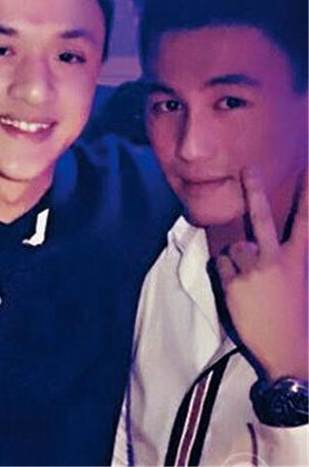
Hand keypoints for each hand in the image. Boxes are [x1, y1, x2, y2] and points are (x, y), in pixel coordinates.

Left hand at [214, 167, 307, 380]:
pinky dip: (224, 275)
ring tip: (251, 287)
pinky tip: (238, 293)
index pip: (306, 220)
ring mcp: (255, 269)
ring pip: (233, 249)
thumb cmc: (292, 318)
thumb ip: (281, 260)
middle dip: (254, 189)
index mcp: (299, 259)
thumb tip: (253, 245)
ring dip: (236, 262)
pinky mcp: (234, 281)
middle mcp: (277, 259)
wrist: (289, 352)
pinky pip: (219, 264)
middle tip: (248, 168)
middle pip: (261, 217)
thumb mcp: (297, 283)